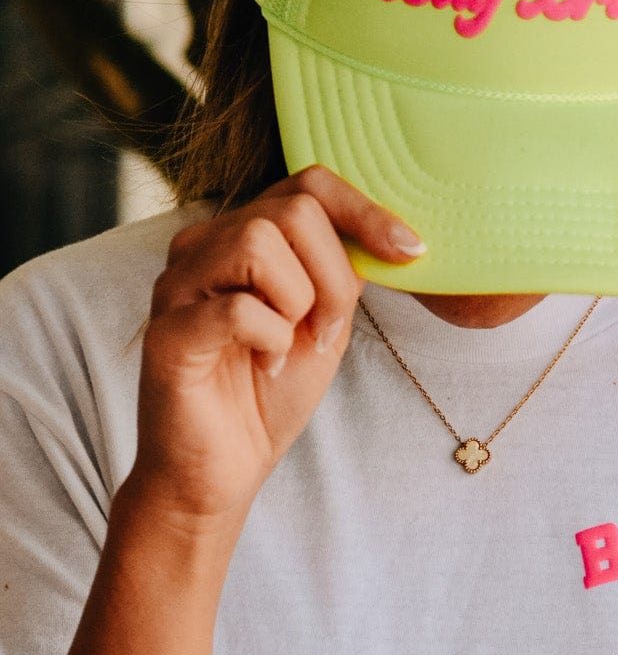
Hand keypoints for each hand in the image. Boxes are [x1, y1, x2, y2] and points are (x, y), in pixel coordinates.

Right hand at [125, 165, 428, 537]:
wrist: (220, 472)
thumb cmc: (266, 397)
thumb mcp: (323, 325)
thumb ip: (342, 275)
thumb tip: (389, 235)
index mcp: (241, 236)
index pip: (308, 183)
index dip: (365, 211)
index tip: (411, 253)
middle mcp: (203, 245)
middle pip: (293, 210)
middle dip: (333, 278)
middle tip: (325, 333)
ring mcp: (178, 283)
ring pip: (259, 241)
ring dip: (299, 304)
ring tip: (288, 348)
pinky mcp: (168, 331)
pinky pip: (239, 307)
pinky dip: (270, 340)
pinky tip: (264, 365)